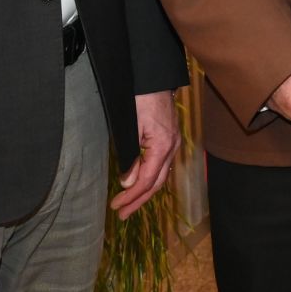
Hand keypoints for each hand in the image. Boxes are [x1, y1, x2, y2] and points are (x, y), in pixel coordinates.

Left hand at [111, 90, 182, 219]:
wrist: (154, 77)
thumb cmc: (140, 98)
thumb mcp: (130, 126)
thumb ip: (130, 156)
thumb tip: (127, 182)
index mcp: (163, 145)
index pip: (148, 180)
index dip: (132, 196)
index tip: (116, 206)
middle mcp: (172, 147)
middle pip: (158, 182)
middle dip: (139, 200)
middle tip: (122, 214)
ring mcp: (173, 142)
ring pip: (161, 175)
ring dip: (145, 191)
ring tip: (129, 204)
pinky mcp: (170, 138)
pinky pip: (162, 165)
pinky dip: (151, 178)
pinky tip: (141, 183)